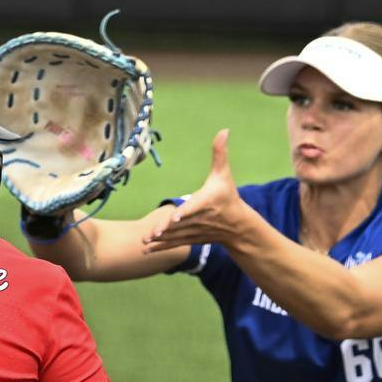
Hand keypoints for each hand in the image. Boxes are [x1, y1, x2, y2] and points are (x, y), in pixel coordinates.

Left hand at [142, 130, 245, 253]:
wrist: (236, 225)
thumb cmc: (227, 196)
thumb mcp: (224, 174)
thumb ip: (220, 154)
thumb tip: (224, 130)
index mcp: (207, 202)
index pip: (195, 207)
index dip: (185, 212)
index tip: (176, 216)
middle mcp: (200, 219)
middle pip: (181, 224)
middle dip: (167, 229)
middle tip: (152, 232)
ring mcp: (195, 231)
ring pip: (175, 236)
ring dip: (160, 240)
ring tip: (144, 241)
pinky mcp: (190, 239)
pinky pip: (174, 245)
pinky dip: (160, 248)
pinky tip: (145, 250)